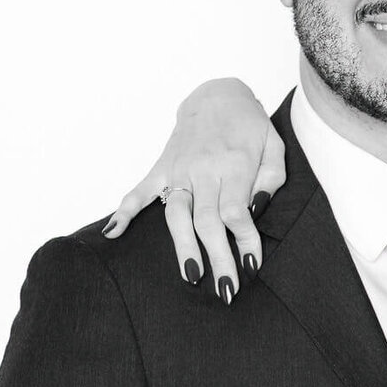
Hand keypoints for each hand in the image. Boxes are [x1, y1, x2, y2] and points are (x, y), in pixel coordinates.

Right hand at [102, 80, 285, 299]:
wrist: (217, 96)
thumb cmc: (250, 126)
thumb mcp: (274, 146)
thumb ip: (271, 179)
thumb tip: (257, 207)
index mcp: (234, 164)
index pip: (236, 212)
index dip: (244, 241)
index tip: (251, 265)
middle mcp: (203, 169)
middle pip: (207, 221)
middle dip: (217, 258)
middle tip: (225, 290)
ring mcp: (178, 169)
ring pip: (176, 214)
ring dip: (182, 247)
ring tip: (191, 276)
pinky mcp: (162, 168)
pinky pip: (139, 191)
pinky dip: (124, 211)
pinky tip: (112, 233)